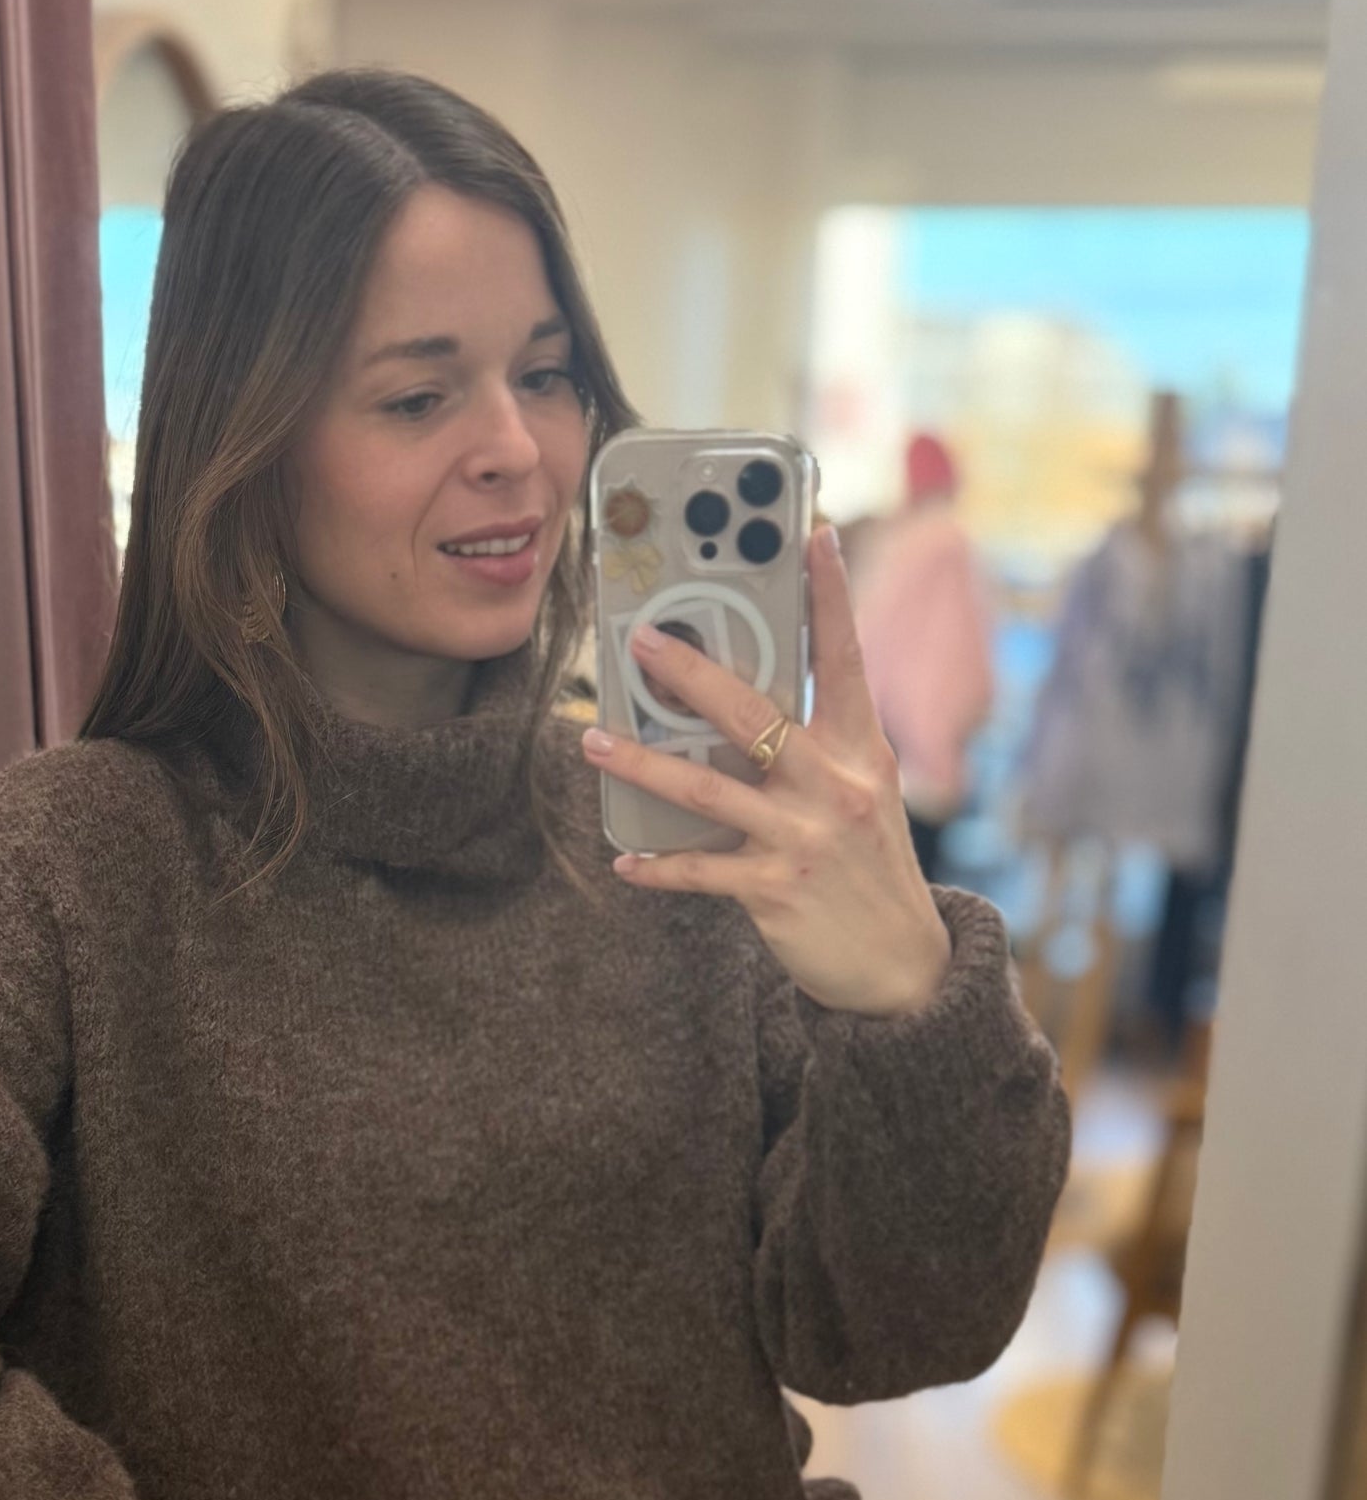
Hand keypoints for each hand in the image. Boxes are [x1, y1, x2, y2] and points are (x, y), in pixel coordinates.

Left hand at [582, 525, 953, 1016]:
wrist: (903, 963)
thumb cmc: (869, 868)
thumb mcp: (863, 793)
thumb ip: (816, 747)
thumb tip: (736, 707)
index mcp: (861, 750)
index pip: (845, 658)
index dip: (830, 595)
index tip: (813, 535)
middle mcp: (834, 784)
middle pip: (752, 714)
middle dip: (691, 673)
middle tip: (641, 640)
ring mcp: (804, 837)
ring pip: (706, 789)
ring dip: (643, 764)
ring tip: (595, 743)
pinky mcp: (777, 889)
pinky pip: (701, 871)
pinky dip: (659, 866)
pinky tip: (625, 861)